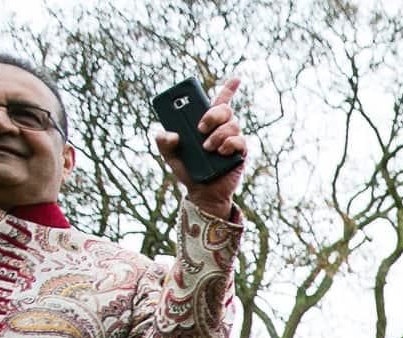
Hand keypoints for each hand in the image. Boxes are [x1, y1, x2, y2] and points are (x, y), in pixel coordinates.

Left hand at [151, 76, 248, 217]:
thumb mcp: (169, 155)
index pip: (220, 101)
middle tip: (199, 128)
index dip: (230, 88)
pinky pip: (239, 141)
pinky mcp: (240, 154)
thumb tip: (171, 134)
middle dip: (212, 114)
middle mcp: (222, 128)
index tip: (237, 78)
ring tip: (208, 149)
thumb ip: (162, 141)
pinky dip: (228, 144)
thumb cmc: (188, 171)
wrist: (202, 194)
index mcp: (207, 123)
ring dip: (217, 135)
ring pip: (232, 125)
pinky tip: (221, 153)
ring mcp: (232, 140)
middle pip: (225, 109)